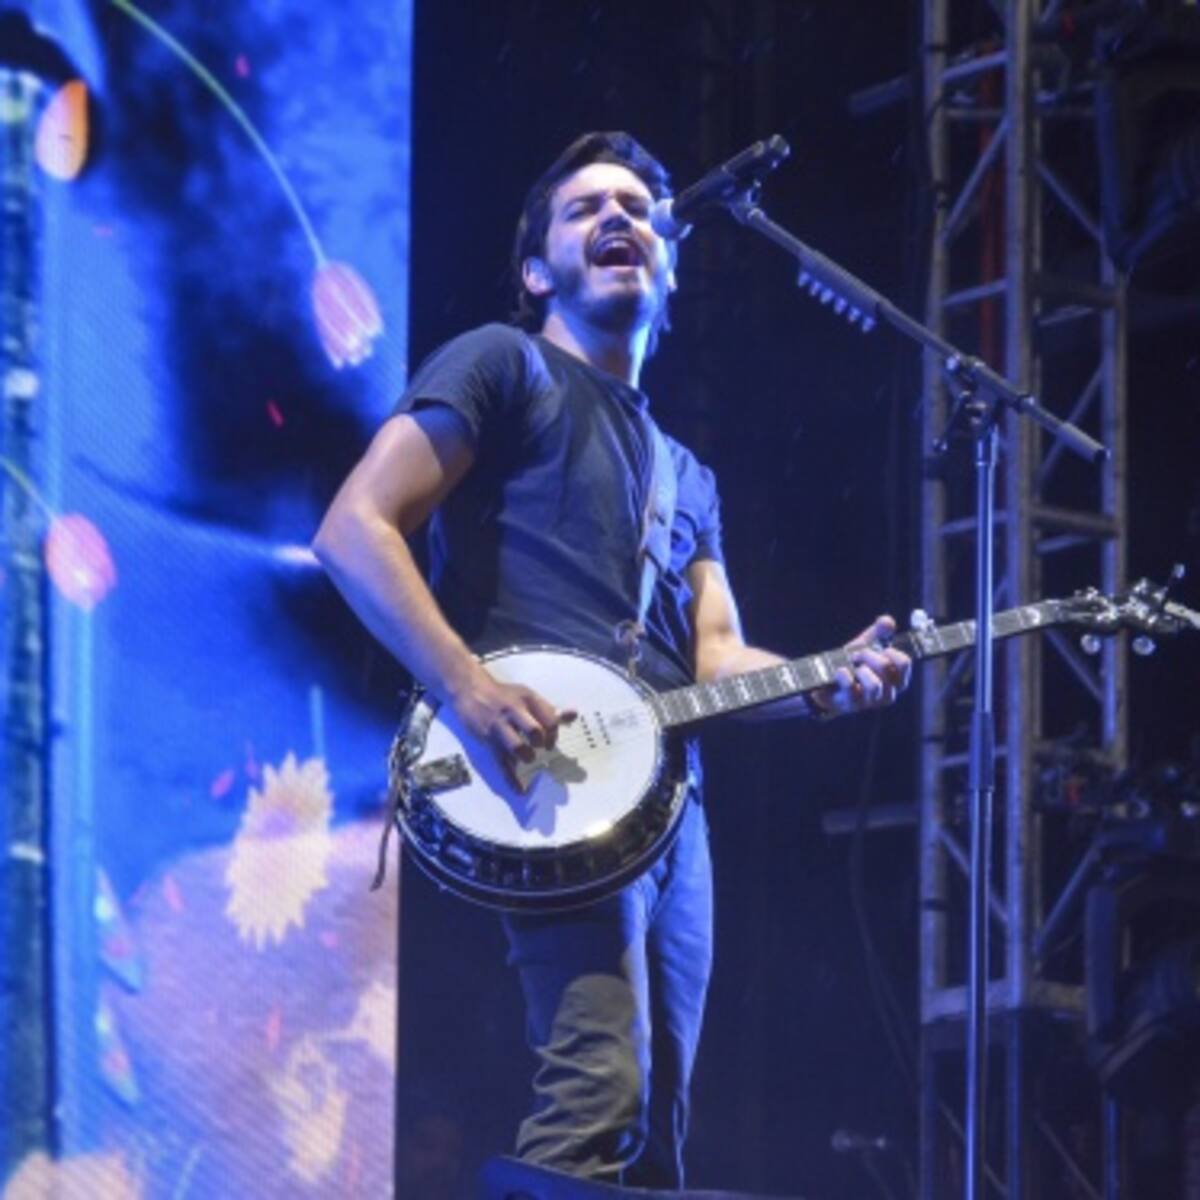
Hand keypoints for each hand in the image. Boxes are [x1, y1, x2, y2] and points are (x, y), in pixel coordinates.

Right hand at [449, 668, 575, 786]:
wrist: (471, 689)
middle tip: (541, 748)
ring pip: (517, 747)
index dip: (554, 733)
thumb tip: (574, 714)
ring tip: (528, 758)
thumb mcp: (526, 696)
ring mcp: (499, 726)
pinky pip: (501, 762)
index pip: (549, 718)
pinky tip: (520, 789)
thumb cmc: (503, 695)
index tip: (550, 740)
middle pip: (535, 731)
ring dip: (527, 757)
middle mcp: (514, 711)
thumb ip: (549, 709)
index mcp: (528, 699)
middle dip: (542, 744)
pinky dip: (511, 780)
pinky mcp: (487, 740)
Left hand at [811, 614, 911, 717]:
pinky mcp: (851, 704)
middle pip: (886, 668)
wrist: (827, 683)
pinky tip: (840, 671)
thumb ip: (879, 633)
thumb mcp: (867, 646)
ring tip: (852, 666)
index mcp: (896, 680)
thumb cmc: (853, 665)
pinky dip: (844, 675)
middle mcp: (888, 694)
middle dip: (869, 655)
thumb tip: (888, 621)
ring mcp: (870, 702)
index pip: (905, 663)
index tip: (881, 649)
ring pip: (874, 685)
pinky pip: (851, 687)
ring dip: (860, 669)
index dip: (891, 651)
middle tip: (858, 655)